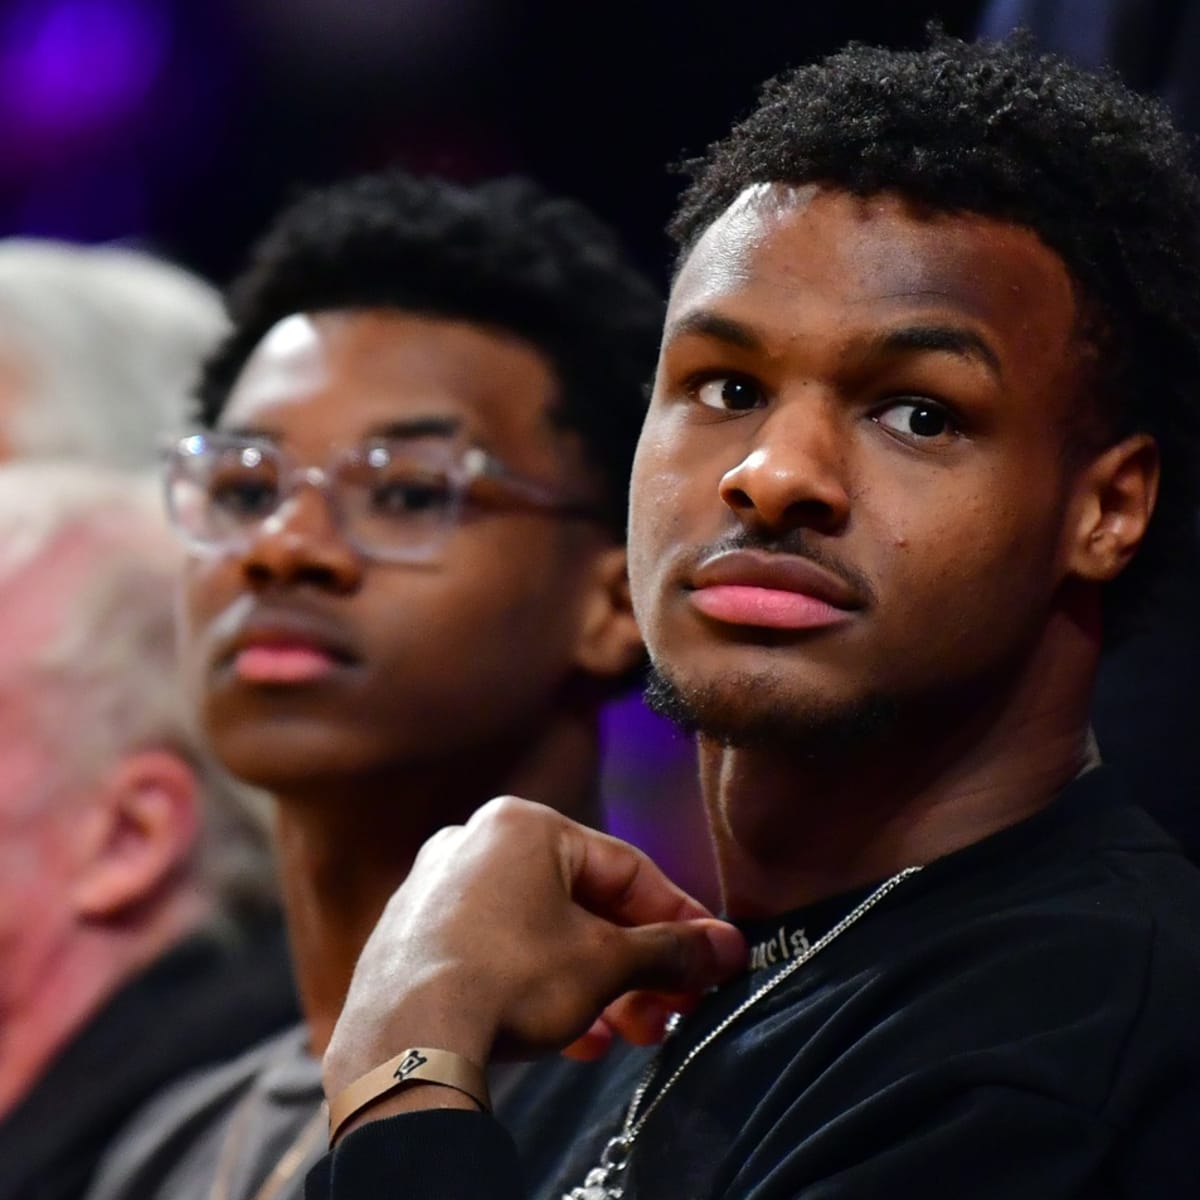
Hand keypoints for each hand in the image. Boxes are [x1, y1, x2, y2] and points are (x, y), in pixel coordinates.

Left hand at [324, 796, 745, 1099]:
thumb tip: (727, 949)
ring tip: (624, 1033)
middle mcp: (473, 842)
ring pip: (538, 934)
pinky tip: (571, 1036)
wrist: (405, 1043)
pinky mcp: (411, 936)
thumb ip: (672, 951)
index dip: (678, 918)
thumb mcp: (606, 964)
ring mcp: (435, 889)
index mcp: (523, 824)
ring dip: (591, 984)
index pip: (625, 868)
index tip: (711, 957)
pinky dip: (537, 987)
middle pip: (581, 905)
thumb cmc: (509, 980)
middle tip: (669, 1010)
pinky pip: (494, 953)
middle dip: (632, 965)